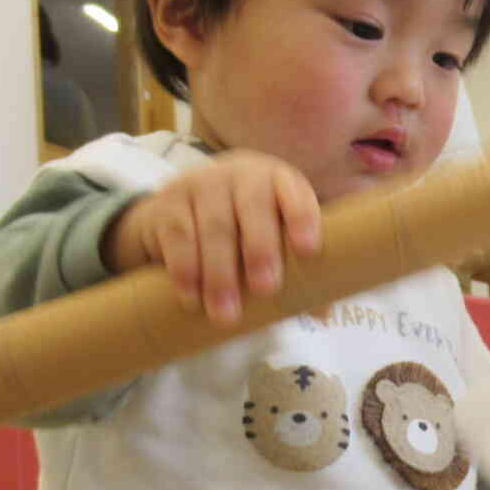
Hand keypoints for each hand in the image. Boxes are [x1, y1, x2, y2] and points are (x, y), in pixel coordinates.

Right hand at [102, 151, 321, 323]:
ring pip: (214, 227)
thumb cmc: (244, 229)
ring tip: (226, 314)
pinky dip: (185, 270)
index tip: (308, 250)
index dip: (302, 216)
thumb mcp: (272, 237)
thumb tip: (321, 312)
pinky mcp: (168, 203)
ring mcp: (201, 184)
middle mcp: (240, 175)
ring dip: (220, 274)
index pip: (294, 192)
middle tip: (265, 289)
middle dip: (261, 250)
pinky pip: (178, 236)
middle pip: (253, 208)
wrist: (178, 212)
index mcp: (278, 181)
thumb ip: (298, 268)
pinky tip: (191, 298)